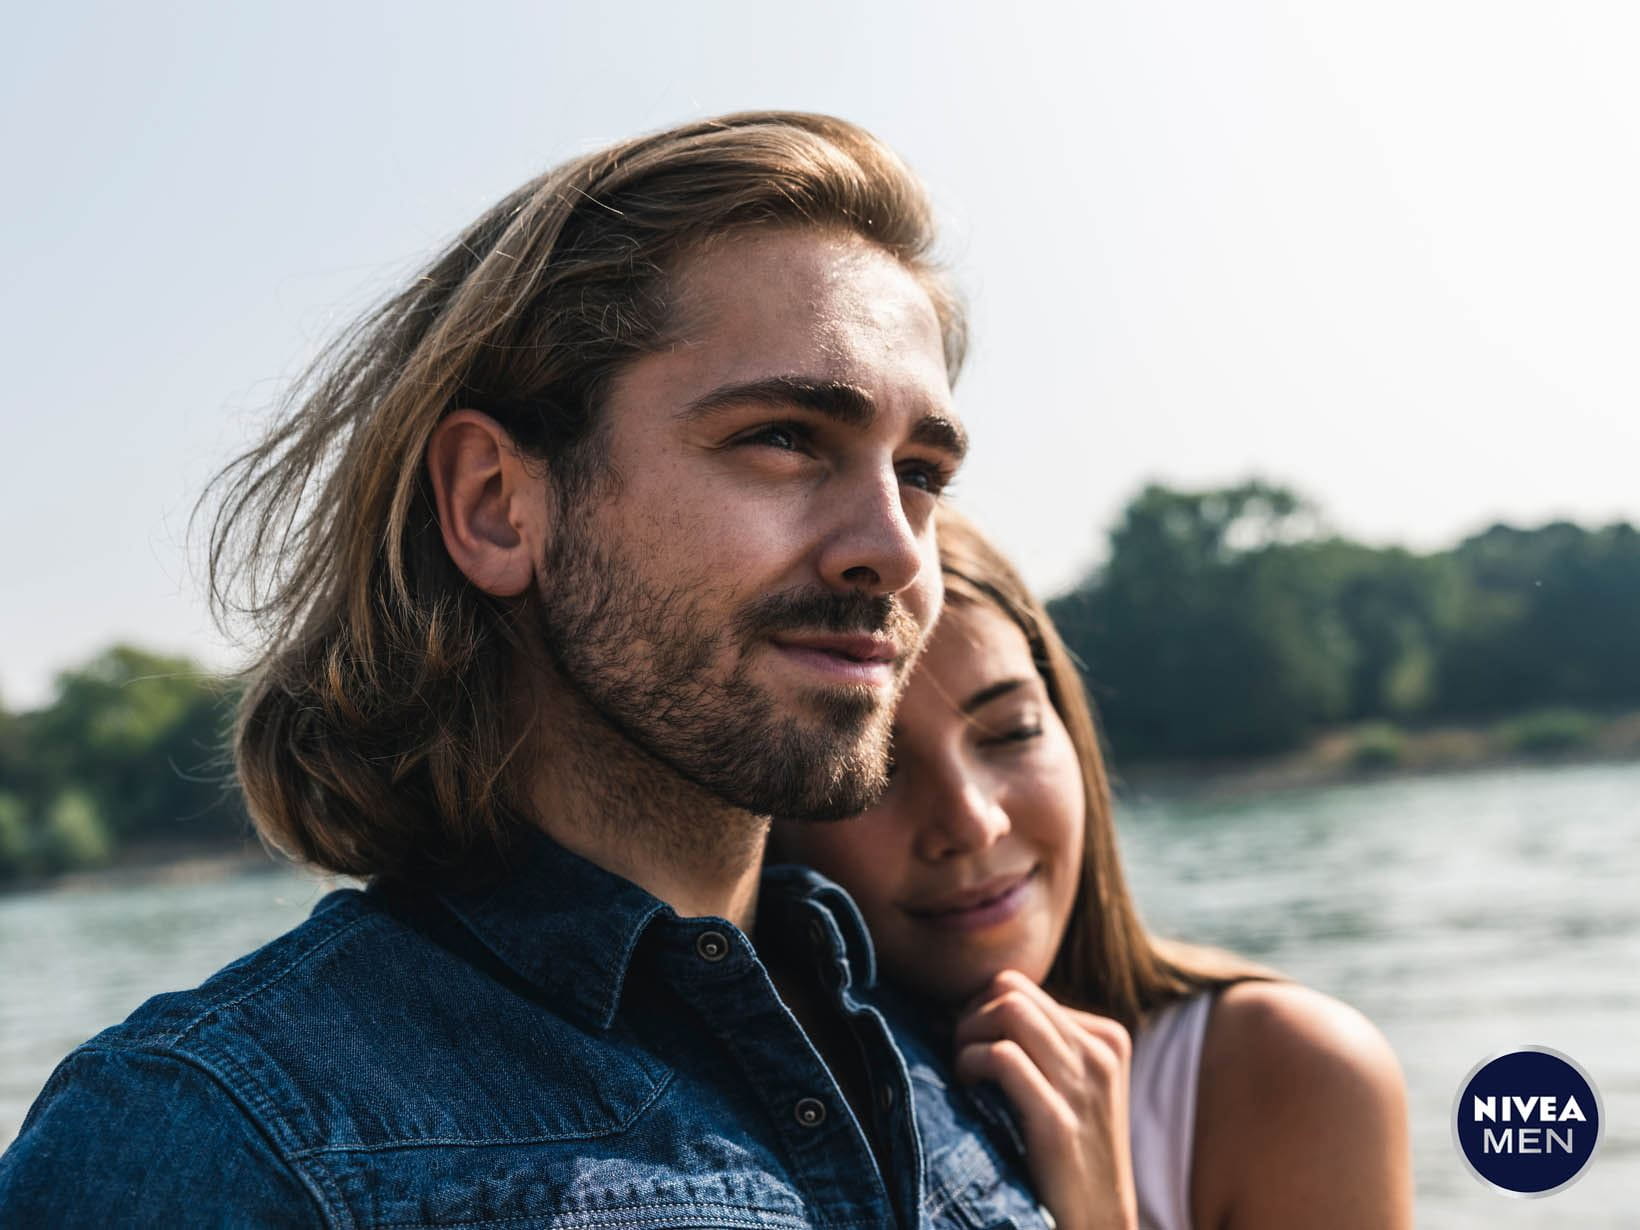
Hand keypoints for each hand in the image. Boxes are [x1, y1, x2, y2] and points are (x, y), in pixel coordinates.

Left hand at [953, 970, 1137, 1229]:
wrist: (1098, 1223)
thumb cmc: (1070, 1153)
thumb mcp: (1073, 1087)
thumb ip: (1042, 1044)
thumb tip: (975, 1005)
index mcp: (1107, 1037)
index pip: (1024, 987)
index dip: (983, 1009)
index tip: (971, 1045)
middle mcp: (1100, 1052)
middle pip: (1011, 991)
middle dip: (971, 1015)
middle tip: (960, 1055)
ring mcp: (1084, 1085)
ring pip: (1008, 1011)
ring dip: (967, 1035)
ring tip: (963, 1070)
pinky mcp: (1058, 1121)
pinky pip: (1002, 1057)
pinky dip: (971, 1061)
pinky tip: (967, 1085)